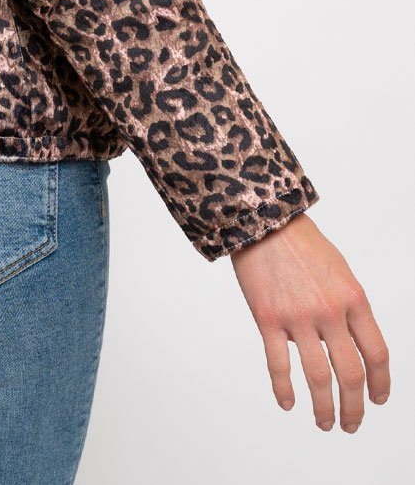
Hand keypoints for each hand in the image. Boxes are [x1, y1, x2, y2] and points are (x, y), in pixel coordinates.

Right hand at [229, 211, 389, 431]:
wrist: (263, 220)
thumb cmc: (302, 243)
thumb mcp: (340, 271)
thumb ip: (349, 308)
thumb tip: (349, 344)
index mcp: (353, 298)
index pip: (377, 353)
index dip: (381, 383)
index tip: (377, 400)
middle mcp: (329, 311)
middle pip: (350, 373)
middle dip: (353, 407)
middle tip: (351, 424)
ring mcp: (298, 317)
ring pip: (317, 377)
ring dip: (323, 408)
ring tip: (325, 424)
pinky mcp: (268, 318)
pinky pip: (278, 363)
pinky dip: (283, 389)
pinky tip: (288, 404)